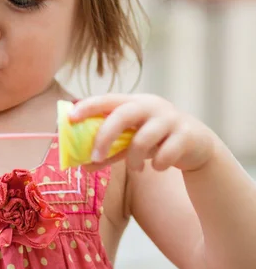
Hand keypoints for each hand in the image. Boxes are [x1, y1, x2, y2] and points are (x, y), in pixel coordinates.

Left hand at [70, 94, 215, 172]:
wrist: (197, 145)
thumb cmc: (156, 140)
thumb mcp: (131, 142)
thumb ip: (110, 150)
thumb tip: (82, 166)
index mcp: (135, 102)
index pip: (108, 99)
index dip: (89, 106)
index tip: (71, 118)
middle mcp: (152, 105)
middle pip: (123, 114)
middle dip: (105, 136)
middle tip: (95, 157)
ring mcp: (171, 119)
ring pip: (143, 139)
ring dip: (134, 159)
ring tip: (135, 169)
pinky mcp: (186, 135)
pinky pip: (165, 154)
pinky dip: (158, 165)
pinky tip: (159, 167)